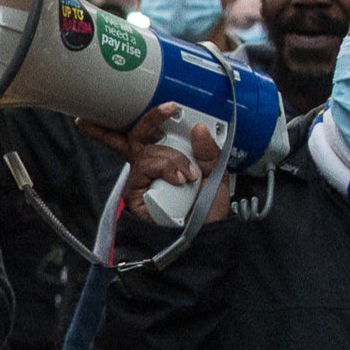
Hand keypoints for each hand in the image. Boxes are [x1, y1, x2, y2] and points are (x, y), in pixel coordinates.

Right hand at [79, 105, 226, 224]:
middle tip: (167, 109)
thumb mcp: (216, 179)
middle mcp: (152, 166)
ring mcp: (141, 178)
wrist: (197, 244)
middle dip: (147, 119)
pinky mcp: (133, 191)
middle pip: (137, 134)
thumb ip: (210, 154)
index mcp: (169, 160)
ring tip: (188, 177)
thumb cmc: (204, 215)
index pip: (155, 135)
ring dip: (173, 158)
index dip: (154, 118)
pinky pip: (146, 165)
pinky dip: (166, 168)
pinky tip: (180, 180)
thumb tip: (199, 129)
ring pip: (149, 149)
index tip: (170, 105)